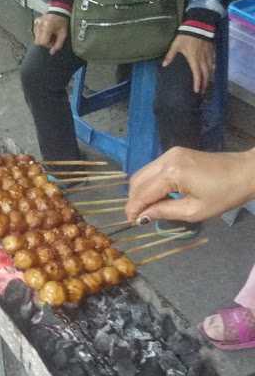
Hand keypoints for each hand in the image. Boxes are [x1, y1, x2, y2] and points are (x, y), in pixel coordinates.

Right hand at [33, 14, 68, 55]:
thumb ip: (58, 44)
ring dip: (43, 38)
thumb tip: (52, 52)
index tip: (53, 42)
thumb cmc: (61, 21)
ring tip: (50, 33)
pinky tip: (46, 30)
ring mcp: (36, 24)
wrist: (59, 10)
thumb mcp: (63, 34)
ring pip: (36, 38)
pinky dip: (41, 34)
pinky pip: (36, 32)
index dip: (48, 45)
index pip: (42, 43)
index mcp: (47, 28)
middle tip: (52, 38)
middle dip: (45, 42)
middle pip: (38, 41)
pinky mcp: (35, 23)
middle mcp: (40, 25)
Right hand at [125, 146, 254, 224]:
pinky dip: (150, 183)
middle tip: (138, 217)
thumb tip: (143, 216)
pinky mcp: (175, 153)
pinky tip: (157, 196)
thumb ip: (165, 212)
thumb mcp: (194, 211)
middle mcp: (166, 159)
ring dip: (140, 191)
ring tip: (147, 208)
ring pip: (143, 173)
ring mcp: (170, 153)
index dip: (134, 209)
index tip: (131, 223)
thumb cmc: (224, 195)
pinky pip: (153, 169)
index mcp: (172, 173)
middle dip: (133, 199)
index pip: (143, 193)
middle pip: (137, 180)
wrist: (246, 172)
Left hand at [163, 35, 214, 94]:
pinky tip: (211, 72)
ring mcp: (208, 55)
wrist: (199, 24)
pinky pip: (213, 62)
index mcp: (194, 59)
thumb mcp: (176, 44)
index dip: (197, 84)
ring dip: (209, 78)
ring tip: (207, 84)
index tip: (197, 91)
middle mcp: (203, 59)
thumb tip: (164, 64)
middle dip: (205, 84)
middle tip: (203, 92)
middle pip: (206, 75)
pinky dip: (212, 69)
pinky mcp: (211, 50)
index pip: (197, 75)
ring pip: (211, 69)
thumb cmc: (187, 35)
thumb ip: (170, 55)